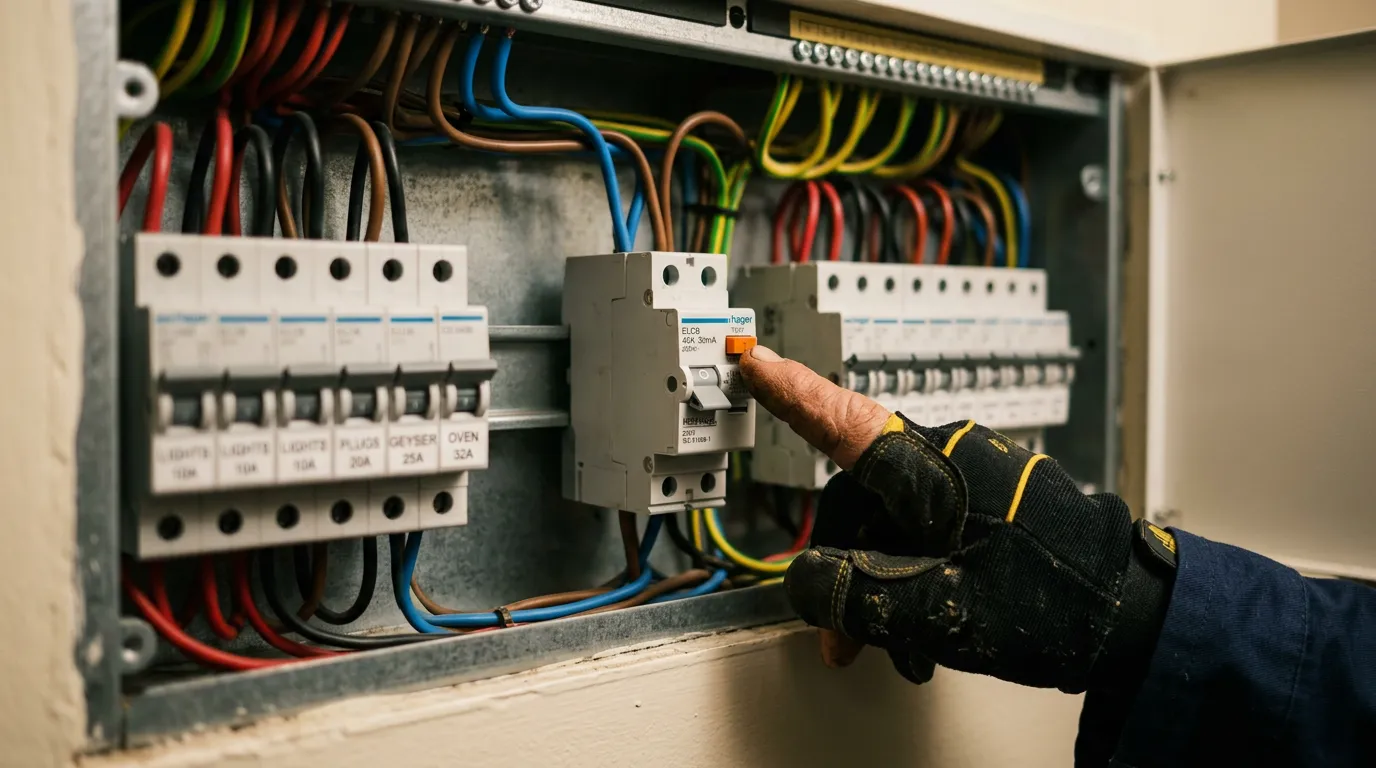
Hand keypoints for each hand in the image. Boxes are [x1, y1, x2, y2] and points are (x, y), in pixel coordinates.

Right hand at [738, 345, 1172, 693]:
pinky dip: (914, 582)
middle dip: (844, 570)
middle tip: (843, 637)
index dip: (789, 394)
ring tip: (897, 648)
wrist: (1133, 615)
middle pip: (861, 502)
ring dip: (880, 588)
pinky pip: (926, 538)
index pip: (841, 421)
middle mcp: (951, 462)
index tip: (754, 362)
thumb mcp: (941, 610)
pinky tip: (924, 631)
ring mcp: (972, 484)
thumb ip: (858, 595)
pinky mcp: (990, 508)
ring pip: (893, 529)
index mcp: (936, 467)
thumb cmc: (1056, 600)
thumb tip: (806, 581)